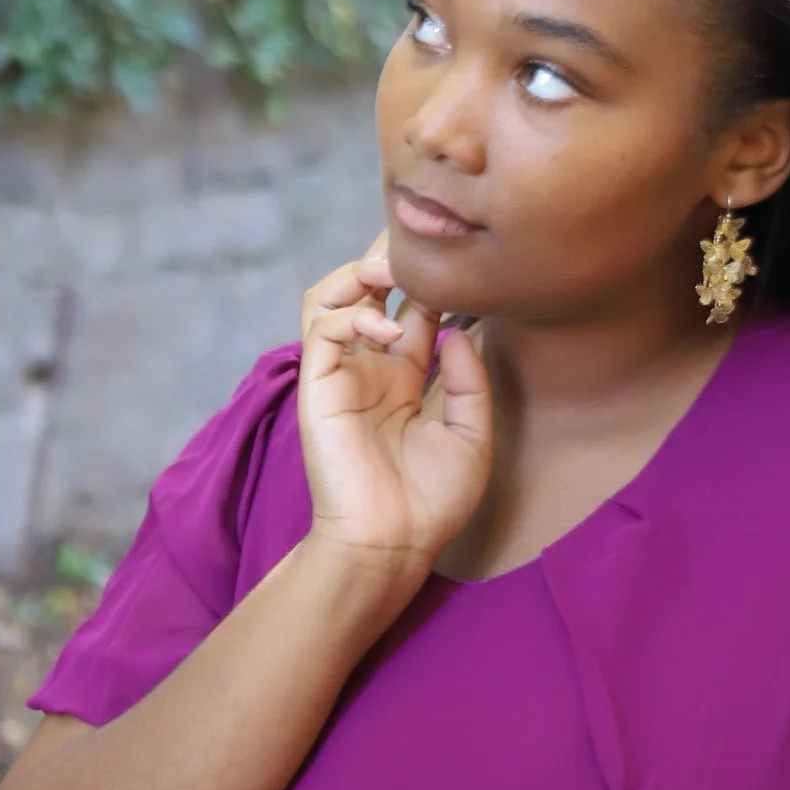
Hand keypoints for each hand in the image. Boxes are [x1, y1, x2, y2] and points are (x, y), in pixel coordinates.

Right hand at [296, 233, 491, 594]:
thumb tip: (459, 329)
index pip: (410, 308)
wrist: (393, 543)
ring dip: (358, 274)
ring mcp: (341, 375)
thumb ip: (469, 380)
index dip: (429, 281)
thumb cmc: (432, 501)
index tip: (461, 265)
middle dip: (387, 259)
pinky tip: (387, 332)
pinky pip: (323, 328)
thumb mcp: (471, 435)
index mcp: (405, 378)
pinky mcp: (318, 386)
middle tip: (419, 245)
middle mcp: (370, 369)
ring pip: (330, 297)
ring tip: (390, 273)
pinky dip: (354, 316)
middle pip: (365, 291)